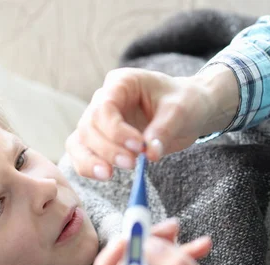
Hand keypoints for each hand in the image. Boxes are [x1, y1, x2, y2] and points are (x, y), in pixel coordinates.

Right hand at [66, 65, 238, 179]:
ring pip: (80, 142)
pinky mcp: (102, 141)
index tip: (138, 146)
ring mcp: (100, 122)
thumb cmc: (185, 102)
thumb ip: (163, 130)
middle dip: (107, 148)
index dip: (116, 130)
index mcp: (121, 83)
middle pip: (89, 126)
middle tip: (131, 164)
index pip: (104, 107)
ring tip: (109, 175)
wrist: (190, 109)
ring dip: (91, 160)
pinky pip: (83, 154)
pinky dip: (89, 167)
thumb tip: (149, 154)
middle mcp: (104, 100)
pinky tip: (104, 175)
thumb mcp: (180, 110)